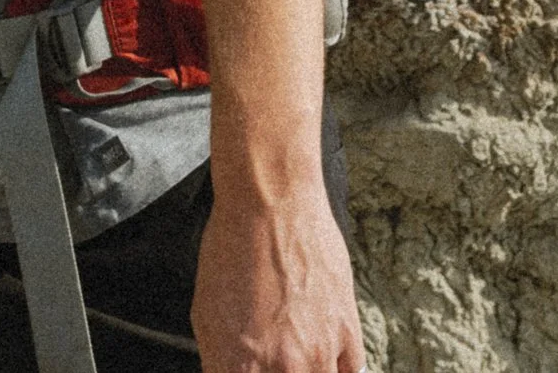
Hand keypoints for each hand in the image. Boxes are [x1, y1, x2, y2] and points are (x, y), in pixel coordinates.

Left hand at [192, 172, 364, 371]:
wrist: (271, 201)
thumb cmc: (233, 247)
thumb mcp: (206, 313)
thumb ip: (220, 362)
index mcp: (240, 368)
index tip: (252, 368)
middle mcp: (284, 369)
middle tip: (277, 358)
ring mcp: (319, 352)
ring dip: (310, 372)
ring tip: (297, 354)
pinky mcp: (347, 329)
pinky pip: (351, 371)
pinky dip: (339, 368)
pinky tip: (325, 355)